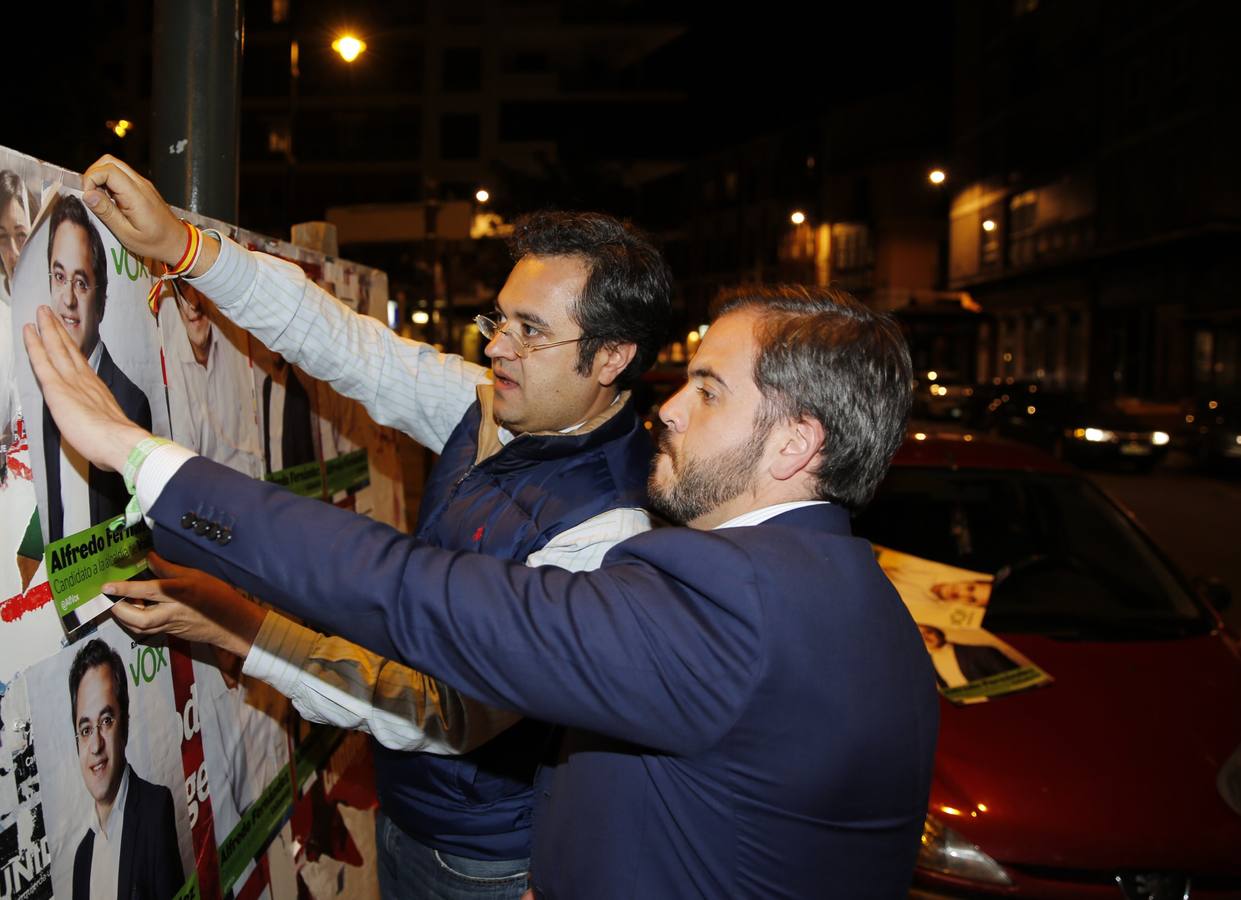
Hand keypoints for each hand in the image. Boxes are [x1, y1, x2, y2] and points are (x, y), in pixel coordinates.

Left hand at [23, 306, 151, 471]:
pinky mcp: (58, 388)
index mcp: (95, 389)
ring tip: (41, 314)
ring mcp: (71, 381)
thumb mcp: (109, 425)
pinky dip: (35, 344)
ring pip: (56, 348)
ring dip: (48, 329)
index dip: (69, 346)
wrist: (121, 442)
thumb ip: (99, 418)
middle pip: (68, 349)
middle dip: (58, 330)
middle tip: (49, 313)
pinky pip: (43, 361)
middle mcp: (85, 380)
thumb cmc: (116, 440)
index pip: (78, 362)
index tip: (64, 334)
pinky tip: (30, 332)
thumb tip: (100, 426)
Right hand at [81, 155, 219, 276]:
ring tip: (100, 199)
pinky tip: (110, 200)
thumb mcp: (126, 234)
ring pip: (115, 166)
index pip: (108, 170)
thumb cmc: (155, 242)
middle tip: (91, 195)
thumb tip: (88, 195)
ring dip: (101, 178)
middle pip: (109, 161)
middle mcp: (141, 184)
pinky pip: (121, 175)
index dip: (91, 179)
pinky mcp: (142, 187)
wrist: (177, 242)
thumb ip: (107, 212)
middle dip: (93, 175)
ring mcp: (142, 184)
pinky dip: (109, 182)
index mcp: (137, 196)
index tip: (88, 197)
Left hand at [106, 552, 265, 658]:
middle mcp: (172, 612)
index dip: (124, 589)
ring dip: (125, 618)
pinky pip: (148, 630)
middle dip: (119, 611)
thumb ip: (169, 568)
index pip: (147, 590)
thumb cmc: (217, 595)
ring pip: (140, 628)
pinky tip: (137, 611)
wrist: (233, 623)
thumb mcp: (195, 575)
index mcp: (179, 594)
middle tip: (110, 600)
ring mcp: (171, 626)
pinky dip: (136, 622)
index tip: (106, 587)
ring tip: (121, 604)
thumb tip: (149, 558)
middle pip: (138, 619)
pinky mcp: (172, 634)